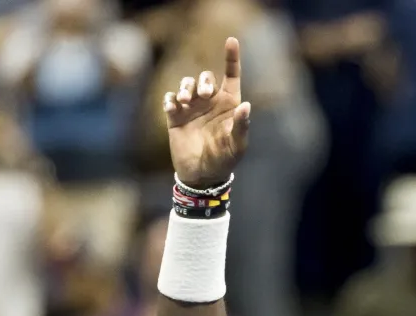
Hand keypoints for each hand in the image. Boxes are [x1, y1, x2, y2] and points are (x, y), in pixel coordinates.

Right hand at [163, 37, 251, 189]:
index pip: (231, 76)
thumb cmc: (224, 161)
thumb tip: (246, 105)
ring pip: (186, 84)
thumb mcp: (237, 146)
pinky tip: (173, 107)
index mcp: (229, 105)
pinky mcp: (175, 117)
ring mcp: (192, 108)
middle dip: (203, 81)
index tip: (231, 40)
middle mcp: (210, 103)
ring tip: (185, 101)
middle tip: (203, 95)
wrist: (202, 176)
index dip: (231, 58)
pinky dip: (170, 99)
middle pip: (205, 77)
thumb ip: (241, 126)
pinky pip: (170, 99)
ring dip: (185, 88)